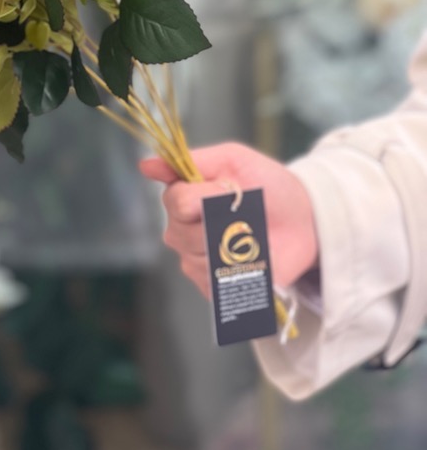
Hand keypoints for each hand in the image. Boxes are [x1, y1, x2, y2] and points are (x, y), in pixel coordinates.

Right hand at [139, 142, 318, 299]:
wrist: (305, 219)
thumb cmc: (268, 185)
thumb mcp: (232, 160)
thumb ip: (190, 161)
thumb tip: (145, 165)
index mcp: (182, 200)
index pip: (177, 201)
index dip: (206, 195)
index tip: (231, 188)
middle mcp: (182, 233)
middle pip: (185, 233)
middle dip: (221, 222)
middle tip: (246, 214)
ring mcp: (196, 263)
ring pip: (202, 258)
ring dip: (234, 246)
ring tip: (252, 236)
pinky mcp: (214, 290)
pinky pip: (216, 284)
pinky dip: (240, 270)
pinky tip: (253, 258)